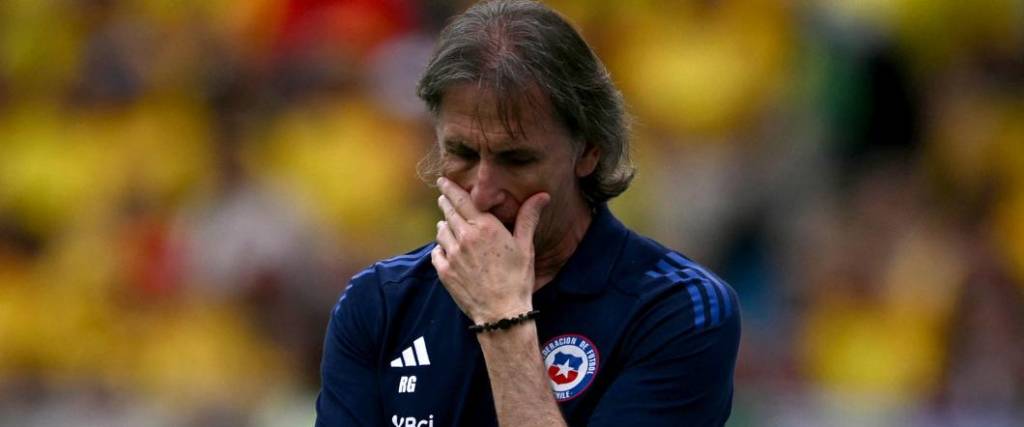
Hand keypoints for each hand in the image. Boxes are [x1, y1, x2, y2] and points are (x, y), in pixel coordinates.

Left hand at [431, 177, 549, 323]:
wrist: (502, 313)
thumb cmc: (517, 279)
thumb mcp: (525, 246)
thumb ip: (528, 217)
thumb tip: (542, 195)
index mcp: (484, 227)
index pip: (461, 199)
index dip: (450, 188)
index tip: (443, 181)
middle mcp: (464, 237)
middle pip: (448, 213)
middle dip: (445, 203)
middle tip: (443, 199)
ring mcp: (452, 255)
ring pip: (441, 232)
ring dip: (444, 226)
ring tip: (447, 226)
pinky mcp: (444, 272)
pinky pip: (436, 252)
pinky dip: (440, 248)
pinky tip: (446, 250)